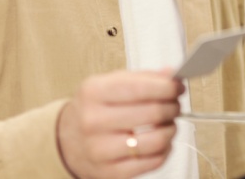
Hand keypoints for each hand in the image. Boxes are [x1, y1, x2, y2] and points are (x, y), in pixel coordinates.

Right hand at [56, 69, 184, 178]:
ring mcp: (100, 150)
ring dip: (171, 130)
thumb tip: (172, 75)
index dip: (167, 87)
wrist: (67, 140)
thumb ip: (143, 78)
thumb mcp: (110, 84)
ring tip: (169, 124)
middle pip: (153, 113)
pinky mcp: (110, 172)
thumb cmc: (94, 109)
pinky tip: (161, 142)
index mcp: (93, 93)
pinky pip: (153, 162)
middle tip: (174, 105)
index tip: (177, 87)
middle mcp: (93, 121)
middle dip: (172, 107)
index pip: (140, 88)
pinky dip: (165, 150)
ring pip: (156, 140)